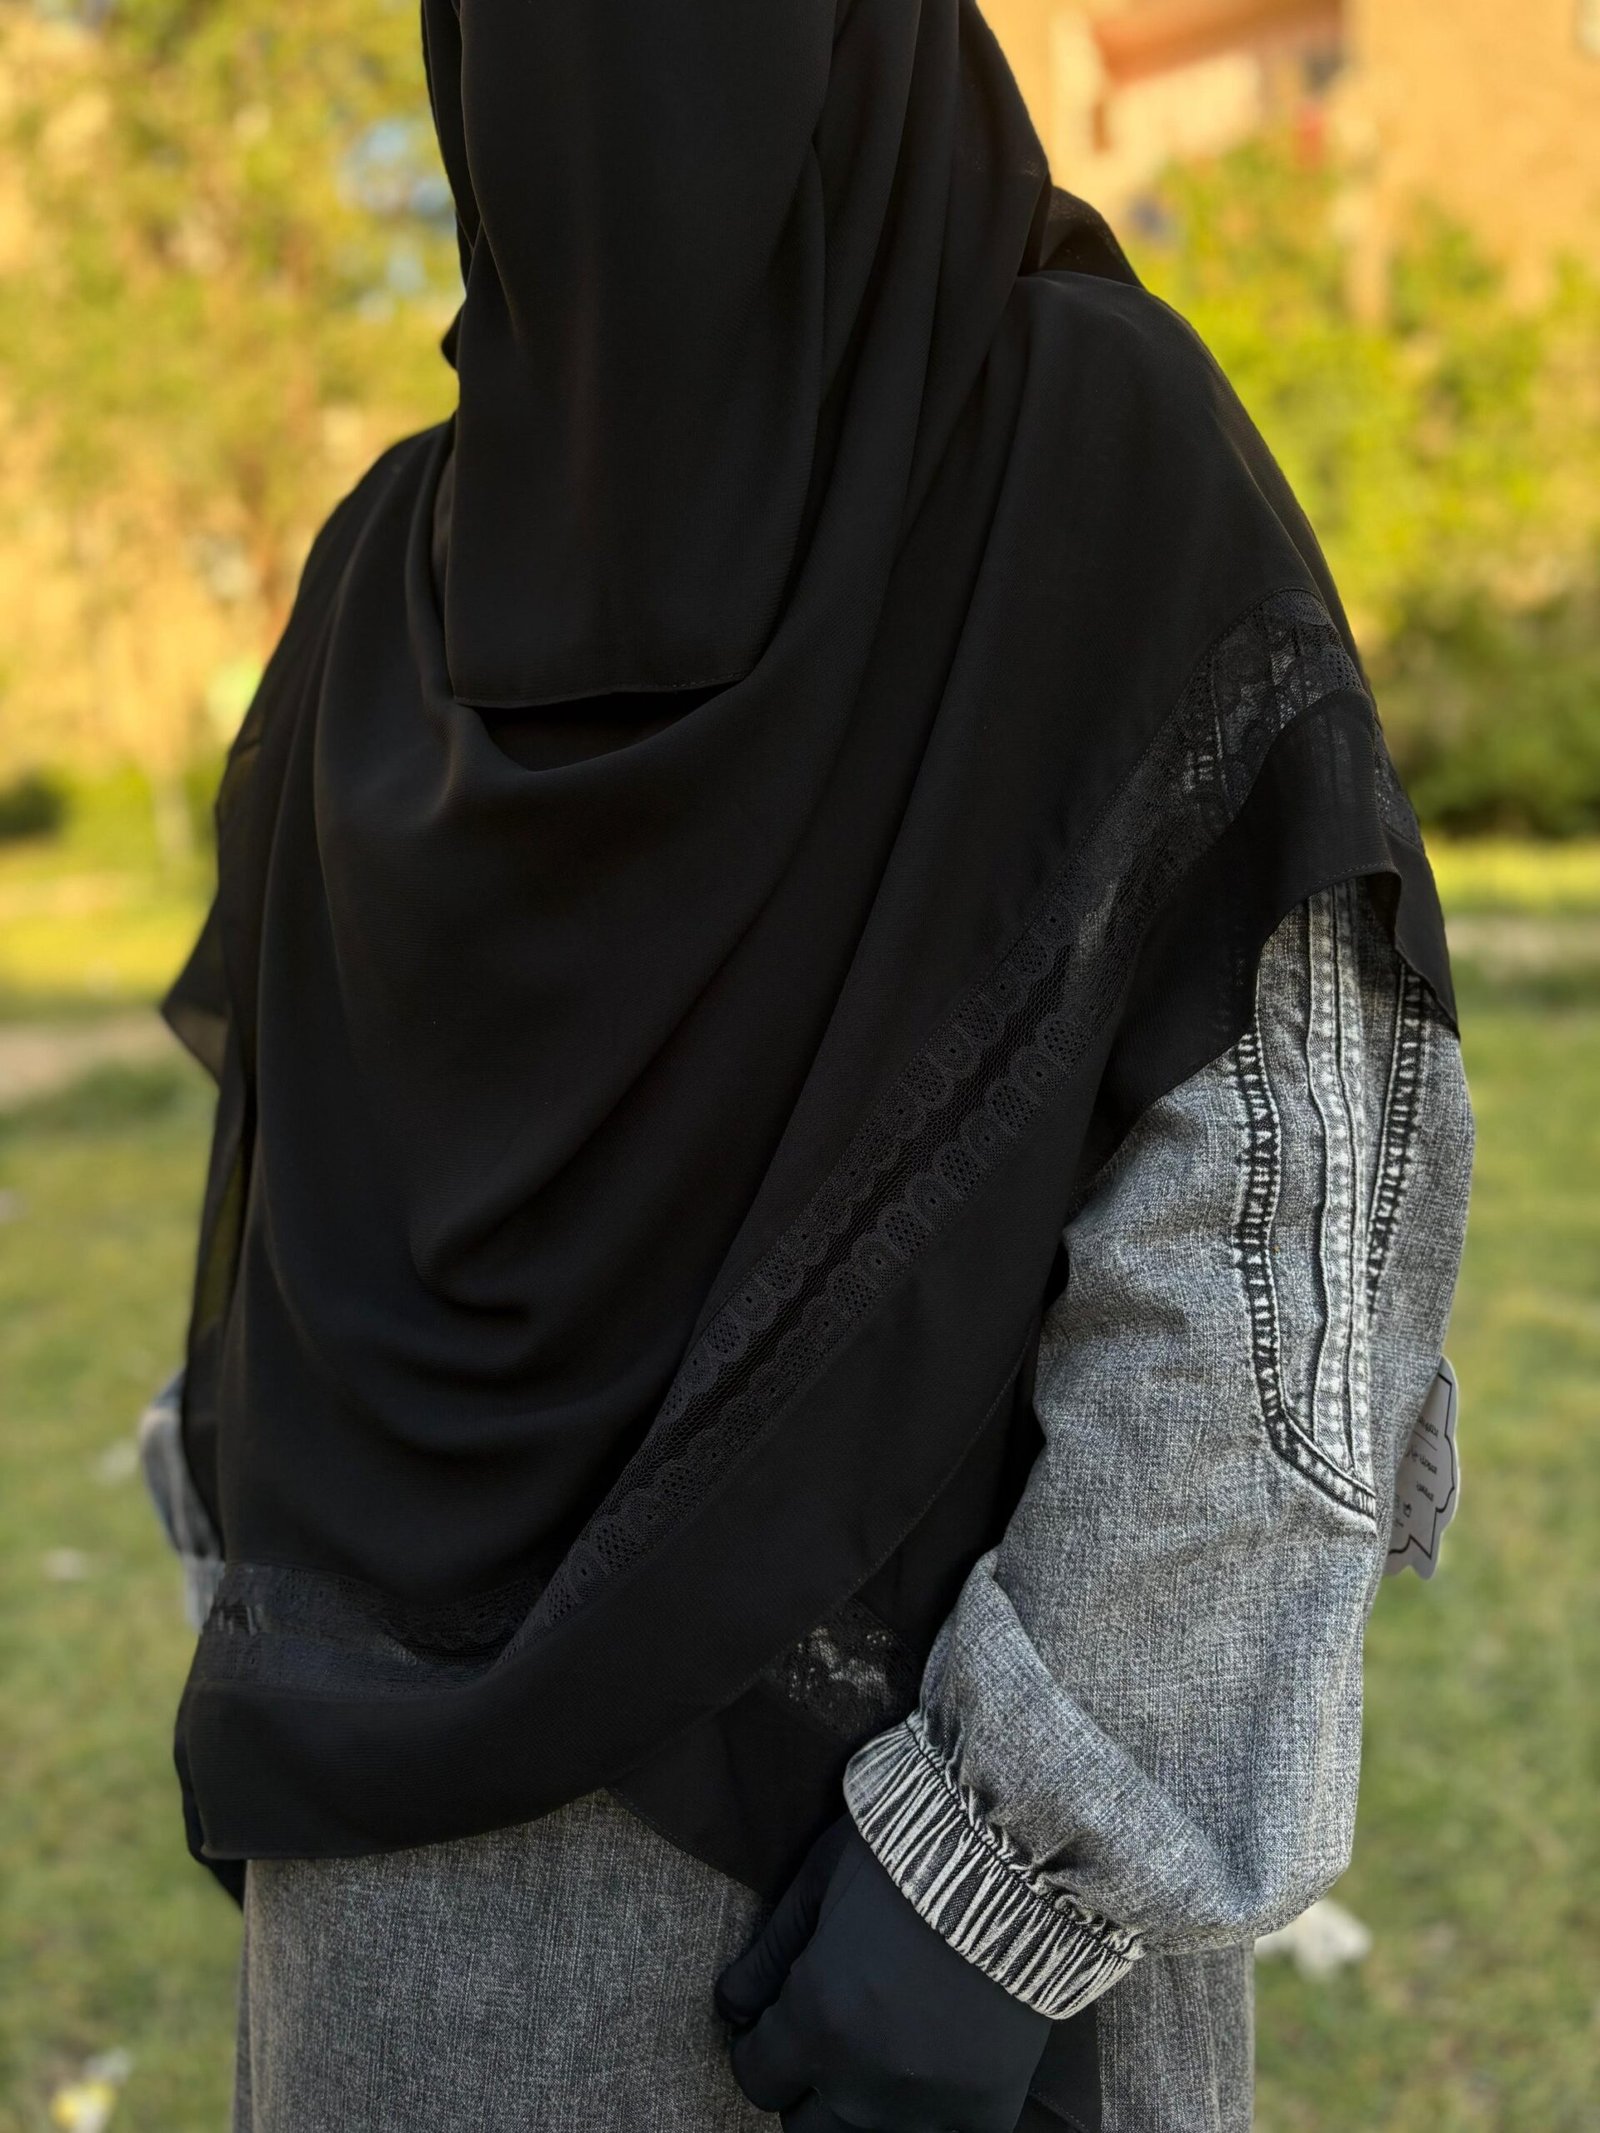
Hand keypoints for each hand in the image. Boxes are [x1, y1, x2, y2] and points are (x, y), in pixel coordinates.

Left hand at [716, 1816, 1050, 2132]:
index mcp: (816, 2023)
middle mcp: (864, 2084)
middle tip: (829, 2035)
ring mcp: (929, 2107)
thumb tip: (732, 2004)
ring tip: (880, 2053)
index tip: (772, 2023)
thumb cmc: (906, 1853)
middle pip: (805, 2128)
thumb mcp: (821, 1880)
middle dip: (806, 2084)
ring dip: (862, 2106)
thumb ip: (771, 1952)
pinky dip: (934, 2115)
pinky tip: (938, 2069)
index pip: (756, 2079)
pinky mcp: (988, 2109)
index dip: (758, 2048)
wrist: (1018, 1859)